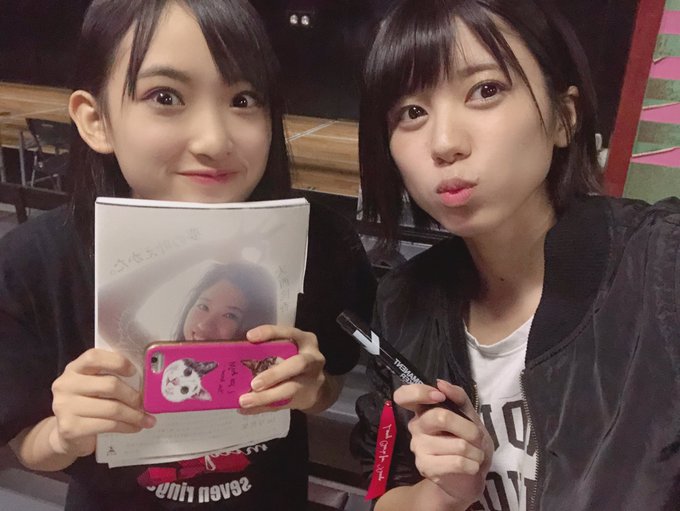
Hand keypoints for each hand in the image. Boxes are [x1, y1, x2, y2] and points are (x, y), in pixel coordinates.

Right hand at [50, 348, 155, 457]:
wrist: (65, 434)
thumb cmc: (88, 403)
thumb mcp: (94, 384)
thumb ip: (110, 376)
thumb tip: (146, 380)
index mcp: (74, 368)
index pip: (93, 357)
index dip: (117, 362)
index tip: (134, 371)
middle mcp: (65, 385)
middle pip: (109, 385)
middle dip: (133, 396)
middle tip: (145, 403)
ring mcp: (65, 407)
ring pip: (112, 408)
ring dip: (134, 415)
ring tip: (146, 419)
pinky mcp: (70, 428)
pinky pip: (108, 425)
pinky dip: (126, 426)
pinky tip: (134, 427)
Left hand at [238, 325, 325, 413]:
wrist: (319, 387)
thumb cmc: (295, 360)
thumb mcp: (291, 348)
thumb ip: (271, 348)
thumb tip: (236, 352)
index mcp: (306, 341)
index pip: (289, 333)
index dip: (270, 333)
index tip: (250, 337)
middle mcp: (312, 359)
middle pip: (297, 364)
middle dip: (275, 374)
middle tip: (254, 384)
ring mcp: (311, 381)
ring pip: (290, 389)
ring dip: (266, 396)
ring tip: (245, 401)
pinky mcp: (305, 398)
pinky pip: (283, 404)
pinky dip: (263, 406)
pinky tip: (247, 409)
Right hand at [394, 380, 492, 507]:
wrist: (468, 477)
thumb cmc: (467, 441)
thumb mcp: (469, 415)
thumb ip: (458, 397)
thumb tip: (441, 383)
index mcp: (423, 410)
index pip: (403, 395)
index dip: (419, 392)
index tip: (439, 396)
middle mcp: (416, 427)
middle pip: (440, 417)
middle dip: (469, 429)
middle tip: (477, 437)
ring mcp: (419, 448)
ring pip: (457, 443)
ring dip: (476, 451)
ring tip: (476, 455)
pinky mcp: (426, 468)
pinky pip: (457, 462)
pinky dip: (472, 464)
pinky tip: (472, 466)